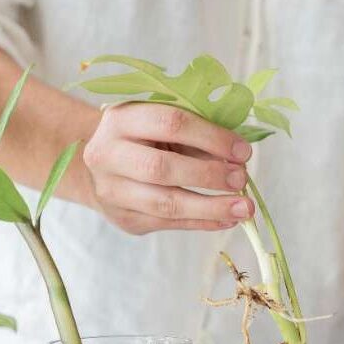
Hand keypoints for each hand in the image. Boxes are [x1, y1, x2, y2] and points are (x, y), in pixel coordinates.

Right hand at [83, 103, 254, 233]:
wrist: (100, 167)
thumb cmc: (141, 139)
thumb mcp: (160, 125)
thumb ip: (193, 135)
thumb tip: (237, 159)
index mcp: (121, 119)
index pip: (170, 123)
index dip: (211, 138)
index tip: (243, 151)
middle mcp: (108, 155)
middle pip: (162, 168)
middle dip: (208, 175)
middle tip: (241, 180)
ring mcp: (112, 191)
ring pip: (165, 204)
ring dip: (210, 208)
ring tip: (243, 209)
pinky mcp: (123, 218)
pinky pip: (168, 224)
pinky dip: (202, 222)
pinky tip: (226, 219)